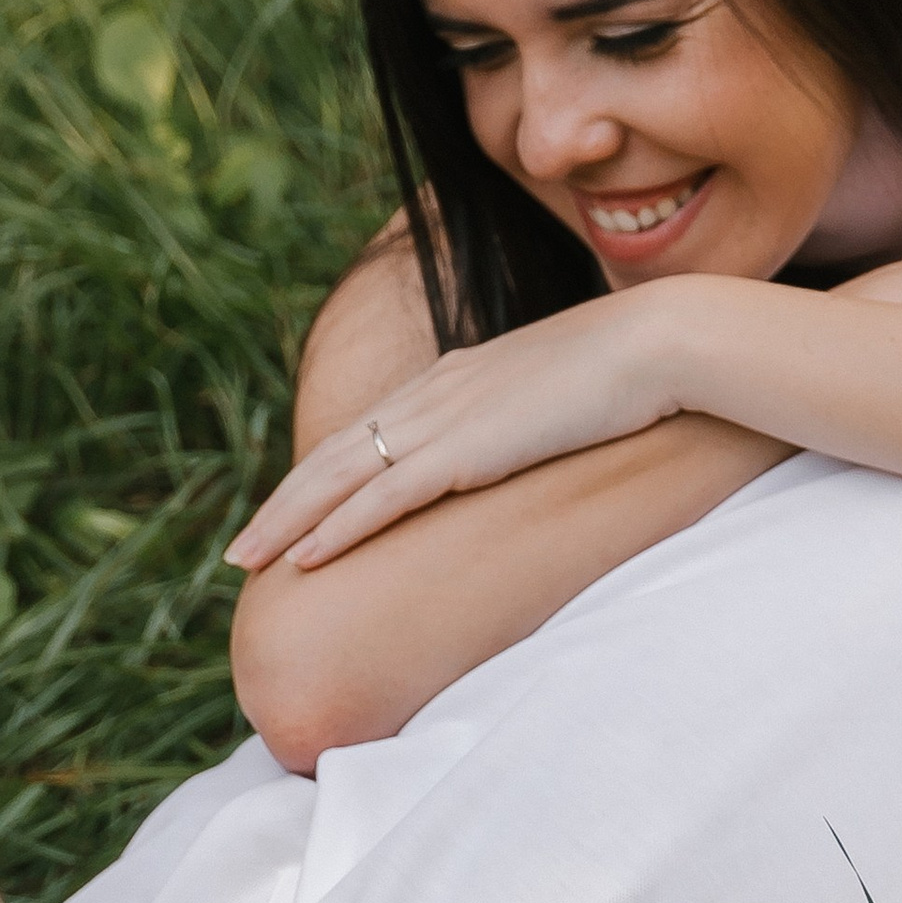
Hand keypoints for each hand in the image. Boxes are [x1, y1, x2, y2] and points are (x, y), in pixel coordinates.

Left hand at [227, 292, 686, 574]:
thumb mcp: (563, 397)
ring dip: (286, 521)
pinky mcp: (465, 449)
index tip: (290, 512)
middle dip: (282, 504)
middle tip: (239, 549)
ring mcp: (445, 418)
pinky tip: (303, 558)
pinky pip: (383, 495)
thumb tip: (534, 448)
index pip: (369, 431)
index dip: (323, 476)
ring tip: (244, 560)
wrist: (662, 342)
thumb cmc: (634, 372)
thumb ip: (531, 419)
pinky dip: (337, 527)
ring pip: (340, 475)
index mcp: (456, 378)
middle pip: (335, 454)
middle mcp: (435, 393)